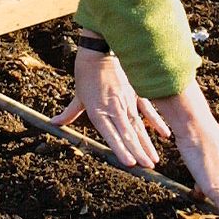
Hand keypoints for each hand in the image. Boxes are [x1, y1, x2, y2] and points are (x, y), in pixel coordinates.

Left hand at [51, 46, 170, 167]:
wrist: (101, 50)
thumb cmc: (87, 73)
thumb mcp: (78, 96)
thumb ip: (69, 113)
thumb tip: (54, 124)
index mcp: (99, 111)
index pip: (112, 135)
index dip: (121, 149)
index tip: (130, 163)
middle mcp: (115, 109)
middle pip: (129, 134)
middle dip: (139, 152)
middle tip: (147, 168)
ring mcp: (128, 102)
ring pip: (139, 127)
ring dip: (147, 144)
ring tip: (154, 160)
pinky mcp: (137, 95)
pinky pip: (149, 111)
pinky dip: (157, 123)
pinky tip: (165, 135)